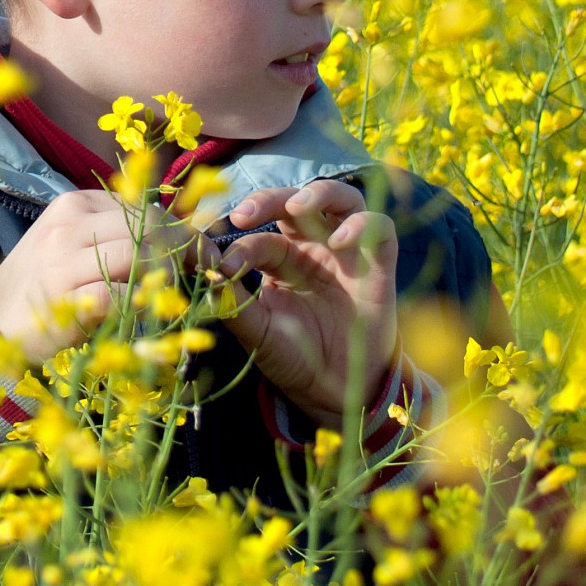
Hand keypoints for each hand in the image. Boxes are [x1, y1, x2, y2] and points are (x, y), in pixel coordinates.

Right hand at [0, 189, 191, 362]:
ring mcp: (62, 260)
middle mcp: (68, 224)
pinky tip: (148, 313)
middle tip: (204, 270)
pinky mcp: (64, 298)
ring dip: (168, 273)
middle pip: (147, 224)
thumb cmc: (42, 284)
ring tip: (176, 292)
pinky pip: (120, 294)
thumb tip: (174, 237)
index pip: (143, 207)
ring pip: (137, 252)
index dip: (181, 229)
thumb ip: (113, 234)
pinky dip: (143, 304)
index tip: (203, 252)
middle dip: (186, 247)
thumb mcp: (72, 244)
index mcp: (74, 204)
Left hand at [214, 179, 397, 422]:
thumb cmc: (295, 356)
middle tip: (245, 213)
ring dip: (319, 194)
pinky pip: (379, 227)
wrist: (337, 391)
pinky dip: (362, 224)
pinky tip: (340, 241)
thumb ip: (233, 303)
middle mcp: (315, 247)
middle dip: (270, 199)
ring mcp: (349, 252)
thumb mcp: (258, 331)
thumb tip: (205, 273)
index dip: (241, 243)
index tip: (224, 265)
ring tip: (297, 207)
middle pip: (296, 201)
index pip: (260, 236)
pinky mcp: (380, 264)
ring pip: (341, 198)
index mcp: (282, 258)